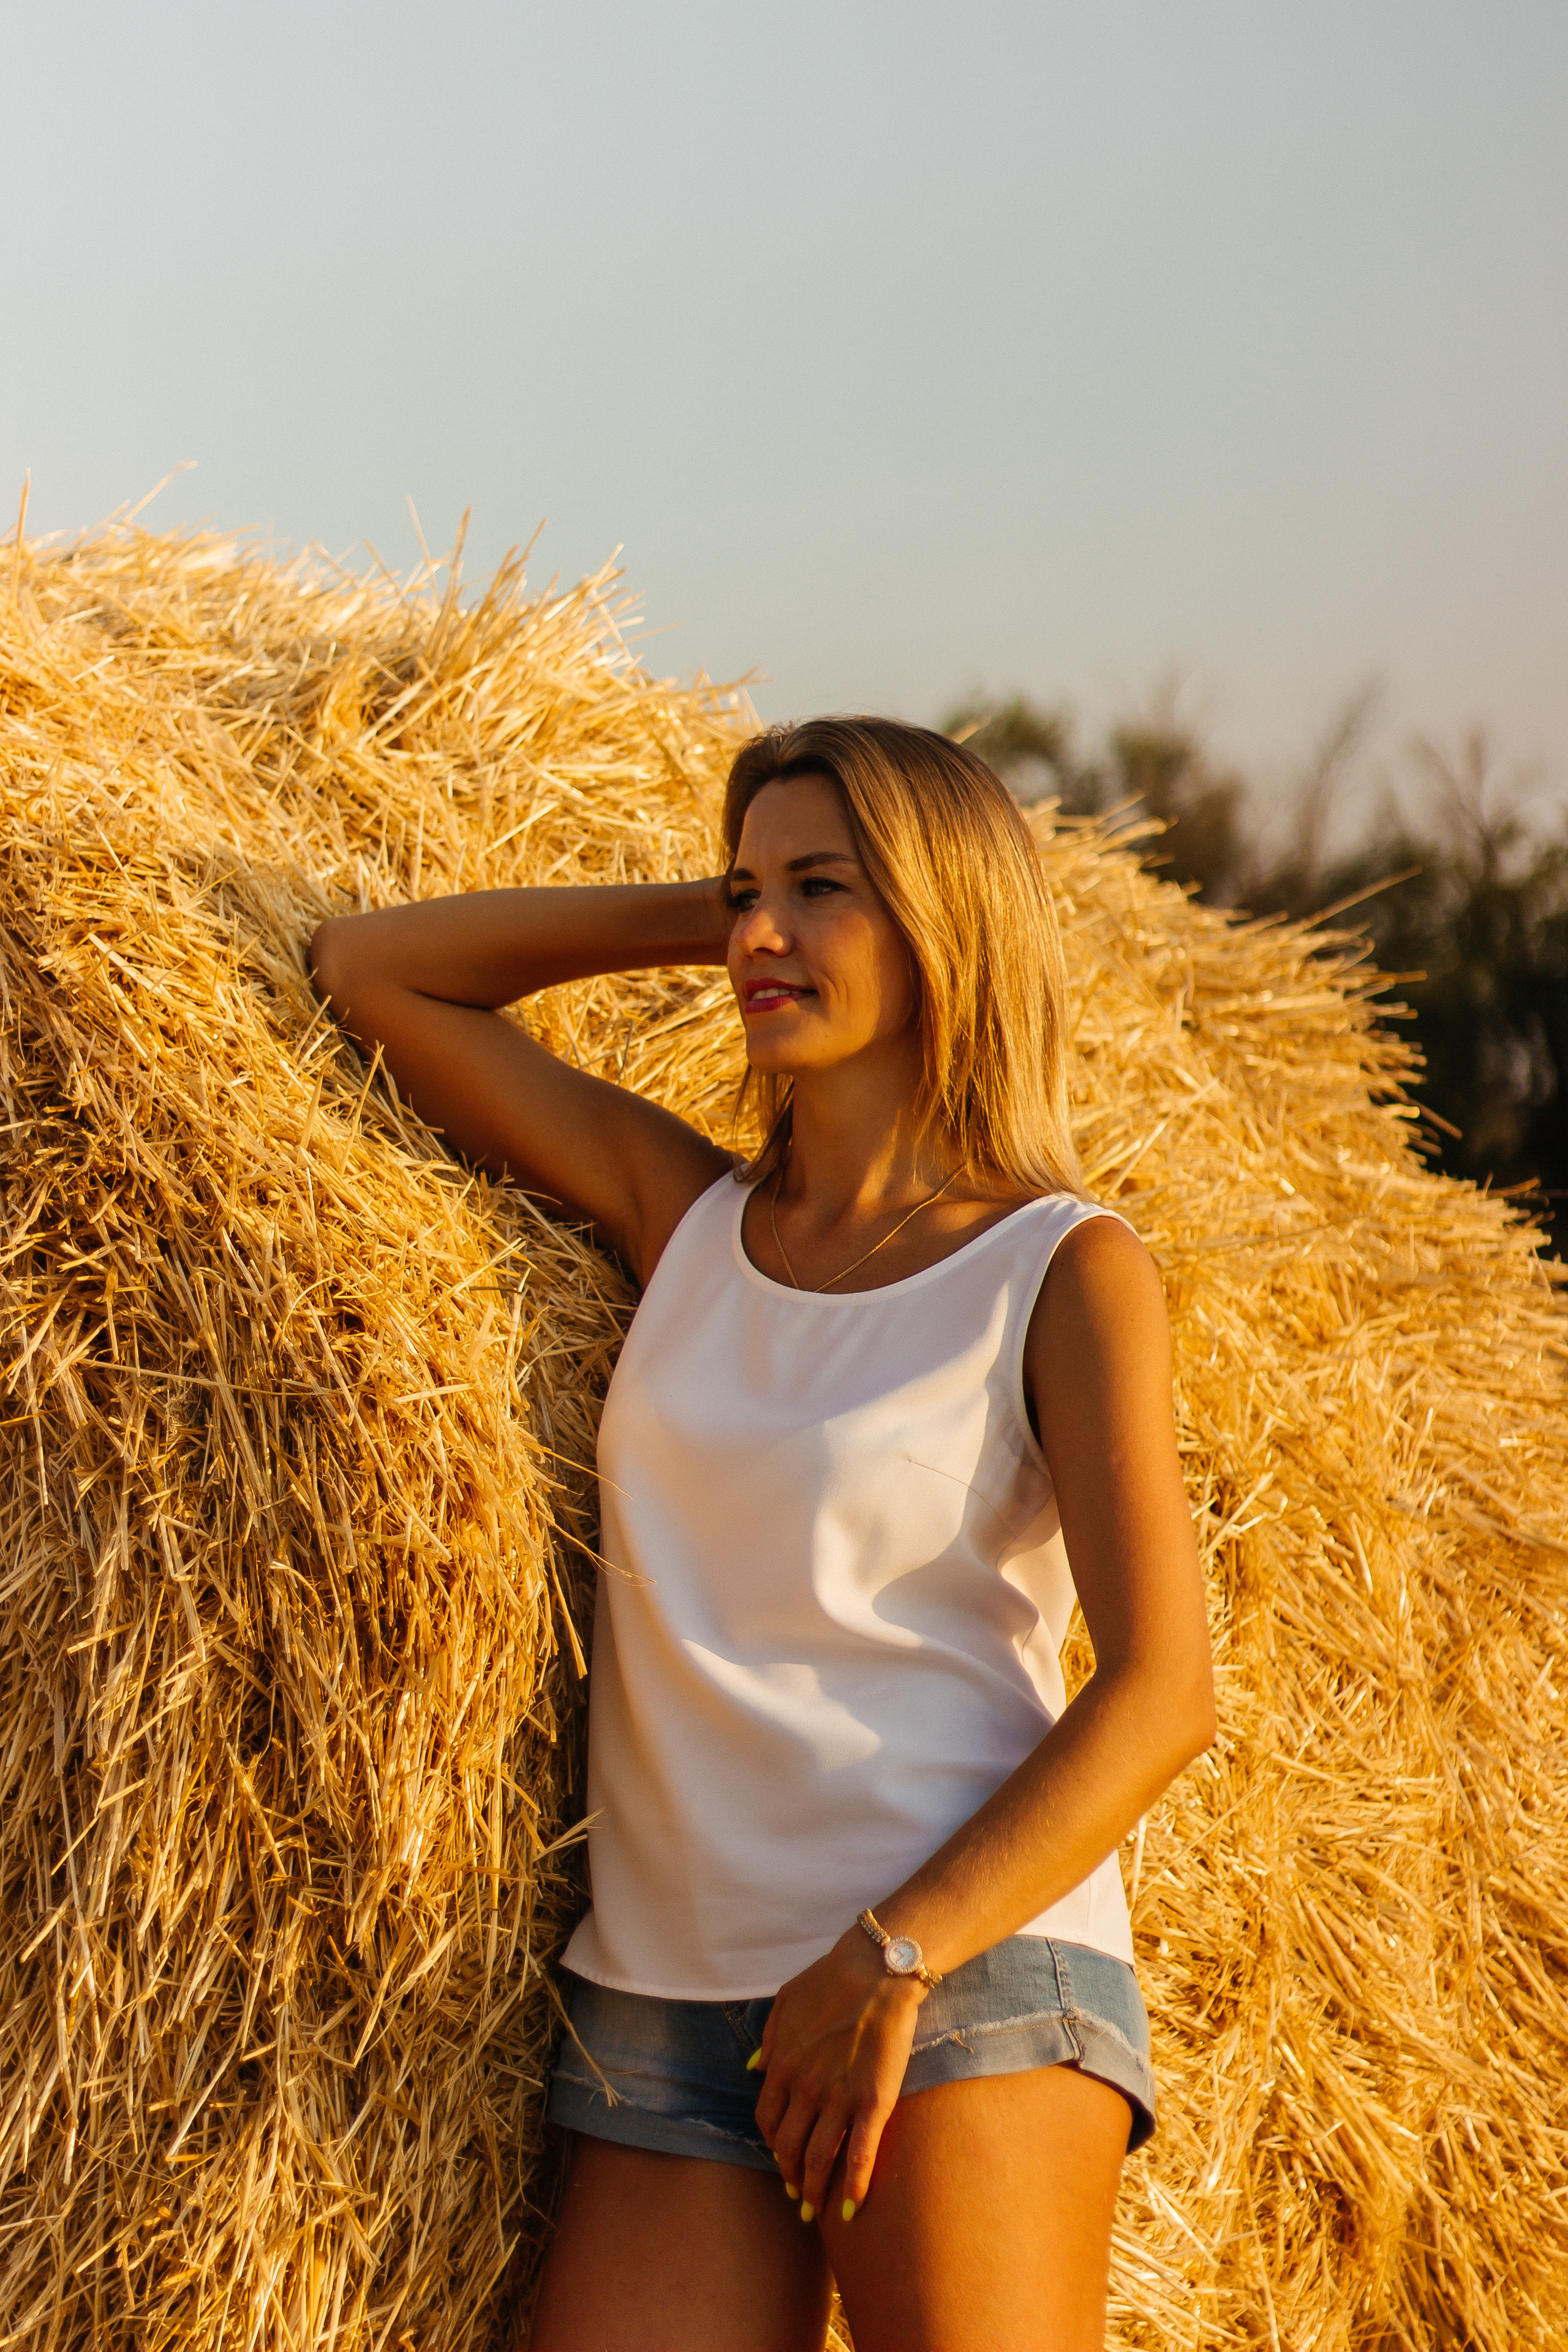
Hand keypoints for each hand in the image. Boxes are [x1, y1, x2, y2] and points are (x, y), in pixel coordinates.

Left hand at [751, 1926, 924, 2221]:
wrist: (877, 1970)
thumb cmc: (831, 1979)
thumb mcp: (785, 2002)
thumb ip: (768, 2038)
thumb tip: (754, 2069)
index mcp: (783, 2066)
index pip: (767, 2121)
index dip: (773, 2144)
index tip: (782, 2154)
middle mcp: (805, 2088)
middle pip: (788, 2148)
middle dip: (789, 2176)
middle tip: (797, 2192)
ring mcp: (838, 2098)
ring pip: (818, 2159)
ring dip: (814, 2191)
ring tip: (817, 2208)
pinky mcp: (872, 2102)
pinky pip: (859, 2154)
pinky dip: (853, 2186)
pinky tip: (852, 2207)